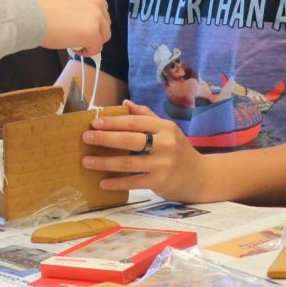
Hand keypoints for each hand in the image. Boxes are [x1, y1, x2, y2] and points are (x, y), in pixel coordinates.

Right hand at [34, 0, 110, 56]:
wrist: (33, 17)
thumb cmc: (42, 9)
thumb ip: (78, 5)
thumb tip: (82, 19)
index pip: (101, 10)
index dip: (92, 21)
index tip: (81, 27)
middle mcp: (97, 2)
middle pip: (105, 23)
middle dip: (94, 32)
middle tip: (78, 37)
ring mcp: (97, 18)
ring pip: (104, 36)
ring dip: (92, 42)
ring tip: (75, 43)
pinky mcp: (93, 34)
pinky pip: (97, 48)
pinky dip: (88, 52)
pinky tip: (75, 48)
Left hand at [79, 101, 213, 202]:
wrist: (200, 176)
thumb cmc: (179, 150)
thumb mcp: (168, 130)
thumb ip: (147, 116)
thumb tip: (125, 103)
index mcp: (165, 128)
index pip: (135, 122)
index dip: (114, 121)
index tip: (95, 122)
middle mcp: (165, 144)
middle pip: (129, 140)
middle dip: (105, 138)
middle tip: (86, 137)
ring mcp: (163, 164)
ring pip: (128, 163)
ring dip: (105, 162)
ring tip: (86, 161)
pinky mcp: (160, 182)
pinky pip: (133, 182)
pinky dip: (117, 183)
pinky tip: (102, 182)